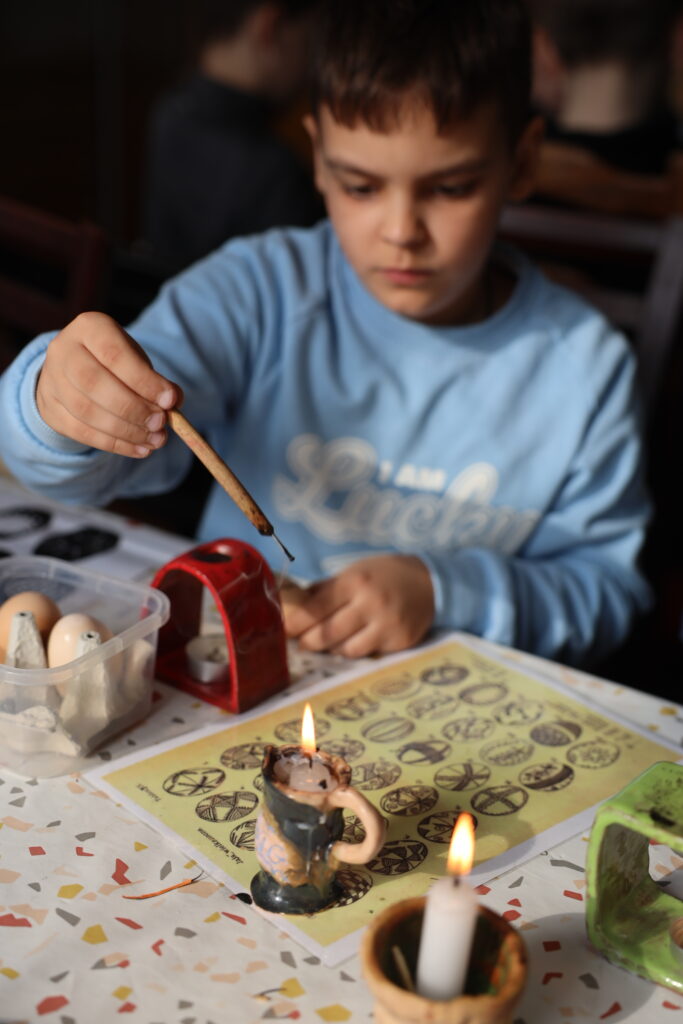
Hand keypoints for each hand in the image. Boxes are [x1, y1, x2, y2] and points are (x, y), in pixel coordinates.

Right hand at [36, 312, 181, 457]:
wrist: (74, 370)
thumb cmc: (114, 362)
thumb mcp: (136, 359)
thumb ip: (154, 380)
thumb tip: (173, 403)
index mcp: (89, 328)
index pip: (115, 355)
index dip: (144, 381)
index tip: (170, 401)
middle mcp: (63, 351)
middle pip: (94, 383)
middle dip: (133, 408)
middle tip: (160, 423)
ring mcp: (51, 381)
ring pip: (86, 411)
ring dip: (126, 430)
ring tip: (155, 440)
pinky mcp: (50, 410)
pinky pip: (81, 432)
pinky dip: (114, 444)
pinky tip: (140, 449)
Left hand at [280, 555, 434, 657]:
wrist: (430, 583)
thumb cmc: (383, 575)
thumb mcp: (354, 571)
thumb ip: (324, 590)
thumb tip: (291, 606)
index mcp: (354, 582)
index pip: (314, 609)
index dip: (295, 623)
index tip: (283, 630)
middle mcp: (371, 604)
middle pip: (326, 634)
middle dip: (308, 641)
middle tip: (302, 642)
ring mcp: (387, 626)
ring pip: (345, 650)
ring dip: (332, 648)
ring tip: (327, 642)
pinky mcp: (399, 642)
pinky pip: (367, 655)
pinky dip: (355, 650)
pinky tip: (353, 642)